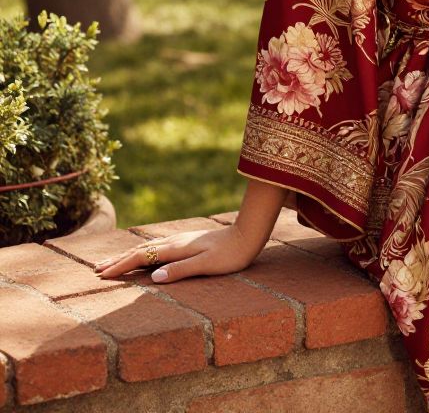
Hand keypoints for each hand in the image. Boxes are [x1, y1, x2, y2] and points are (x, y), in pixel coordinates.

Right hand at [92, 225, 258, 282]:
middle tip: (96, 269)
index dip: (121, 266)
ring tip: (113, 261)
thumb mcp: (207, 265)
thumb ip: (180, 270)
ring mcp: (181, 241)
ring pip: (148, 247)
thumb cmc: (230, 254)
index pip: (142, 257)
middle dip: (118, 260)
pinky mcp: (188, 242)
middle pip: (140, 250)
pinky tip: (145, 254)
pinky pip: (158, 247)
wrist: (248, 235)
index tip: (101, 275)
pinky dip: (143, 251)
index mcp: (176, 248)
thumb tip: (153, 277)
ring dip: (129, 255)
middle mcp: (175, 242)